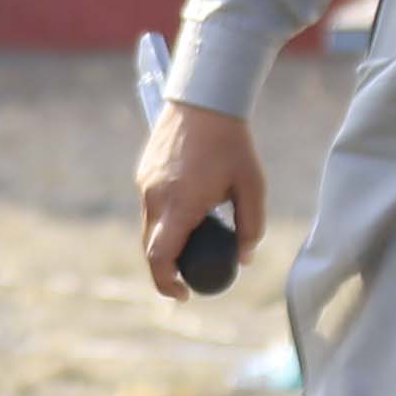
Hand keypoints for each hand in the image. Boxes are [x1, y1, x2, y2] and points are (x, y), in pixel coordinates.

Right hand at [137, 100, 270, 298]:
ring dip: (167, 240)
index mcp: (180, 205)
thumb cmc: (232, 144)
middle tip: (190, 276)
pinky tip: (190, 206)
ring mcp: (145, 185)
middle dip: (168, 268)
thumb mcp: (252, 187)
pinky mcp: (143, 174)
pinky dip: (165, 218)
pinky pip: (150, 206)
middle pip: (151, 248)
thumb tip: (244, 259)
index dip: (168, 283)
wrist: (204, 100)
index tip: (184, 294)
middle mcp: (155, 198)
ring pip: (149, 227)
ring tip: (197, 234)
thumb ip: (250, 227)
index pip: (160, 258)